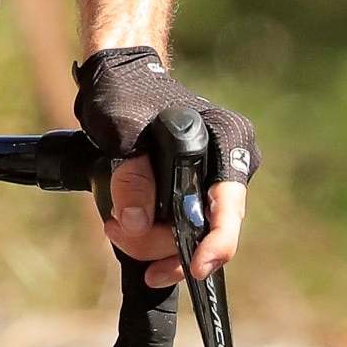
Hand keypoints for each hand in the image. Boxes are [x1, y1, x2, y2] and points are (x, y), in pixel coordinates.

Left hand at [73, 46, 257, 288]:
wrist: (123, 80)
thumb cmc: (127, 92)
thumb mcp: (122, 128)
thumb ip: (131, 175)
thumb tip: (137, 224)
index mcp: (228, 137)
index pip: (231, 202)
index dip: (217, 241)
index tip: (194, 266)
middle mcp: (232, 162)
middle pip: (209, 229)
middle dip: (163, 243)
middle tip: (116, 230)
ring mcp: (216, 180)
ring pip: (194, 235)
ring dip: (152, 242)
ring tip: (114, 226)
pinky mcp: (198, 192)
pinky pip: (184, 229)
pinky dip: (156, 237)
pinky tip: (129, 231)